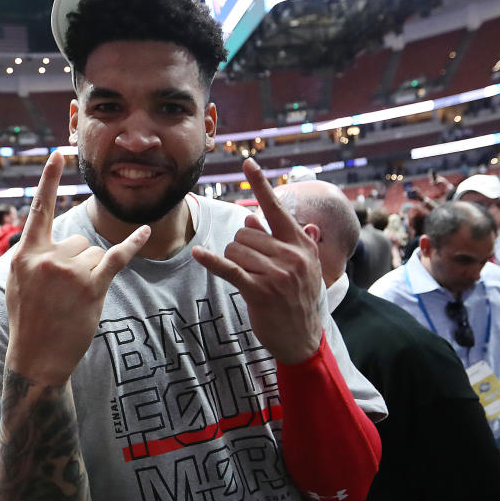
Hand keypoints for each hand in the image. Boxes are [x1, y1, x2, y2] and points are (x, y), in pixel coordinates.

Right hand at [5, 152, 150, 385]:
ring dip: (90, 274)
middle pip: (78, 240)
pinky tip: (145, 230)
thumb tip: (49, 238)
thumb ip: (32, 257)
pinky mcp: (93, 287)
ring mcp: (71, 273)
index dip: (49, 180)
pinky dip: (132, 244)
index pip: (40, 209)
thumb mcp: (18, 284)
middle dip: (76, 262)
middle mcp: (48, 258)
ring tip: (73, 300)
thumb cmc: (27, 321)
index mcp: (25, 254)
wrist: (36, 358)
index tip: (58, 153)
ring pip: (94, 254)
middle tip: (62, 293)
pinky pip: (117, 257)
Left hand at [191, 158, 323, 364]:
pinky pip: (229, 268)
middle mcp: (292, 255)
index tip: (248, 162)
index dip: (260, 184)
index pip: (277, 208)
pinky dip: (211, 261)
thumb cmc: (298, 298)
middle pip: (246, 232)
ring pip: (235, 249)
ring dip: (234, 260)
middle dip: (241, 246)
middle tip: (253, 267)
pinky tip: (196, 254)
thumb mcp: (301, 265)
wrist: (303, 338)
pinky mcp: (259, 290)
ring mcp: (276, 273)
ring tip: (250, 278)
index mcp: (302, 244)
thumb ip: (280, 238)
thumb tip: (252, 217)